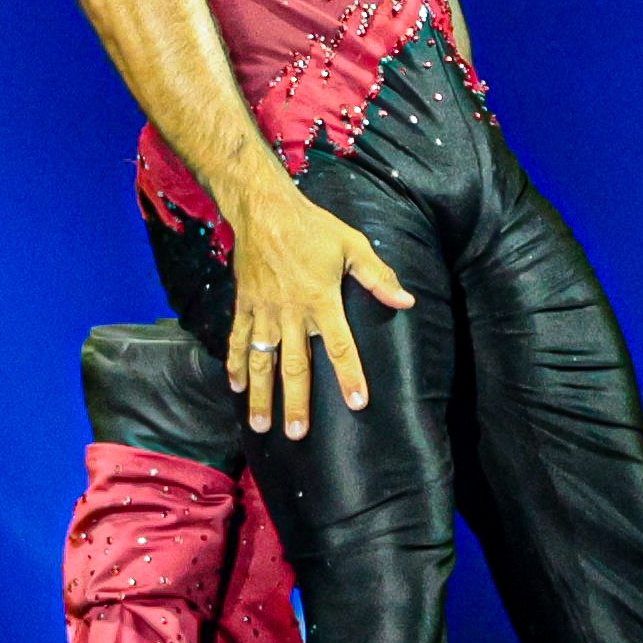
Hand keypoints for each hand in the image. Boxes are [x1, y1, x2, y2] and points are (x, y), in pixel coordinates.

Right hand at [220, 191, 417, 440]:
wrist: (264, 209)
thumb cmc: (314, 227)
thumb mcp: (352, 245)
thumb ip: (378, 276)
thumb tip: (407, 300)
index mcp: (321, 301)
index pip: (340, 347)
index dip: (350, 376)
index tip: (357, 404)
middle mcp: (291, 313)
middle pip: (294, 366)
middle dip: (295, 402)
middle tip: (296, 433)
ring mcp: (264, 312)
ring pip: (261, 361)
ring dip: (261, 394)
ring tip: (261, 424)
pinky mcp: (245, 305)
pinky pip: (237, 340)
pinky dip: (235, 364)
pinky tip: (236, 387)